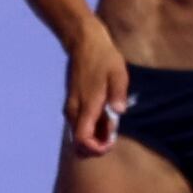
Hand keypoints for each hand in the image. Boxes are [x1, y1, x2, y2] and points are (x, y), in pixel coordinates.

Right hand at [60, 35, 131, 156]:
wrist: (84, 44)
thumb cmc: (104, 58)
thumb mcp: (117, 73)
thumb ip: (118, 93)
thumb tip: (120, 111)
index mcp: (86, 105)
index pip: (82, 140)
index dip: (96, 149)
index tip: (110, 143)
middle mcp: (74, 110)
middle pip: (78, 143)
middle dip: (95, 147)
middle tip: (113, 137)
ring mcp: (72, 108)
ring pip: (78, 135)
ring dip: (95, 138)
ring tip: (112, 125)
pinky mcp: (73, 104)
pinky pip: (79, 125)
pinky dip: (91, 129)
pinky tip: (106, 118)